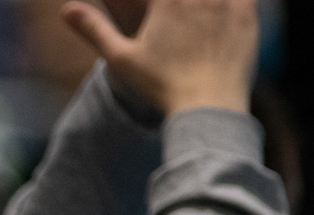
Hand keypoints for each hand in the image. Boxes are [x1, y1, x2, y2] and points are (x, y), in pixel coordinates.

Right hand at [62, 0, 256, 114]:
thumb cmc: (161, 86)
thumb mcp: (121, 59)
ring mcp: (227, 1)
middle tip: (171, 18)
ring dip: (198, 2)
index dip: (148, 2)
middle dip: (173, 3)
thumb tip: (65, 9)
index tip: (151, 10)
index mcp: (168, 0)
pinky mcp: (248, 14)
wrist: (208, 106)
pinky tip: (222, 9)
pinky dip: (234, 1)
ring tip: (192, 15)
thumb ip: (94, 29)